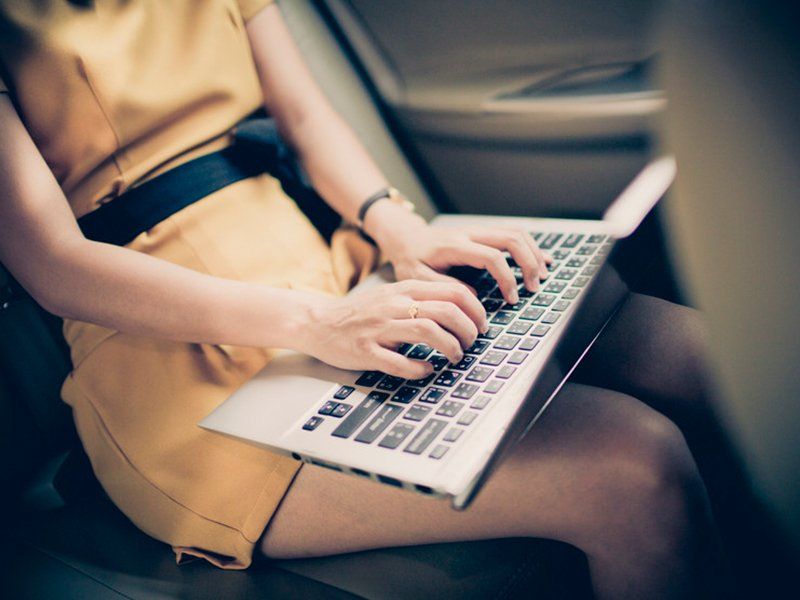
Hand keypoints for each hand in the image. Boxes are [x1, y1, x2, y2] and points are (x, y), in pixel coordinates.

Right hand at [295, 280, 487, 378]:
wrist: (318, 321)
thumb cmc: (360, 313)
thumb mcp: (392, 296)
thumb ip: (421, 299)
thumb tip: (461, 311)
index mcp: (404, 290)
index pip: (453, 291)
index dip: (476, 310)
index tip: (481, 324)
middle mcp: (394, 305)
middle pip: (446, 311)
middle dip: (469, 330)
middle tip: (472, 343)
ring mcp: (380, 328)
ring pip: (428, 331)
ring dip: (450, 347)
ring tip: (455, 357)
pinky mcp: (367, 351)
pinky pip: (400, 362)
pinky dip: (420, 369)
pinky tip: (427, 370)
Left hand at [364, 202, 552, 303]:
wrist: (406, 239)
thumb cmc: (410, 261)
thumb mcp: (417, 278)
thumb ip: (444, 287)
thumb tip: (473, 296)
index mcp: (454, 245)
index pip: (491, 257)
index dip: (507, 278)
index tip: (512, 299)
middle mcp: (469, 233)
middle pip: (511, 238)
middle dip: (529, 263)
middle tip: (534, 287)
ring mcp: (477, 231)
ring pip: (515, 232)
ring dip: (533, 253)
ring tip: (542, 276)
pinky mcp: (482, 234)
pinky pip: (511, 234)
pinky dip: (529, 247)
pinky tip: (542, 260)